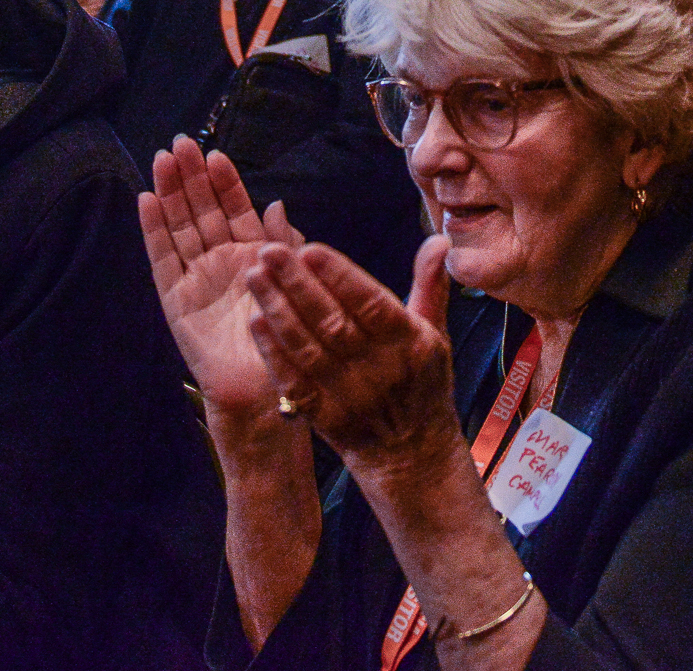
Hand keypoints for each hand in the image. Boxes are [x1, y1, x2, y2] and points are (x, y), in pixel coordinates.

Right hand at [138, 136, 304, 416]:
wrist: (263, 389)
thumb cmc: (285, 340)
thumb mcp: (293, 283)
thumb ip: (284, 243)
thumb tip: (277, 202)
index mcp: (253, 255)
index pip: (235, 208)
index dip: (224, 182)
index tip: (215, 153)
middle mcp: (221, 261)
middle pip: (202, 210)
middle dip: (191, 177)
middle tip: (180, 142)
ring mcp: (197, 278)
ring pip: (180, 226)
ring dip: (169, 194)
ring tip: (161, 160)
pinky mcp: (176, 300)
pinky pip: (162, 259)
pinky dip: (153, 231)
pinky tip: (145, 201)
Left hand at [246, 235, 456, 474]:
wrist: (412, 453)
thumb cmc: (423, 383)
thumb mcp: (436, 333)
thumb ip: (430, 284)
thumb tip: (438, 238)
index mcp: (409, 343)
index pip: (370, 303)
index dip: (340, 276)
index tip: (310, 249)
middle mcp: (379, 368)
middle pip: (333, 322)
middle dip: (298, 284)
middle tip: (269, 250)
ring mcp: (349, 395)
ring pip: (308, 348)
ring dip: (278, 311)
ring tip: (254, 277)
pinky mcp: (324, 416)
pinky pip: (294, 382)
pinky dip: (273, 353)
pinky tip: (255, 323)